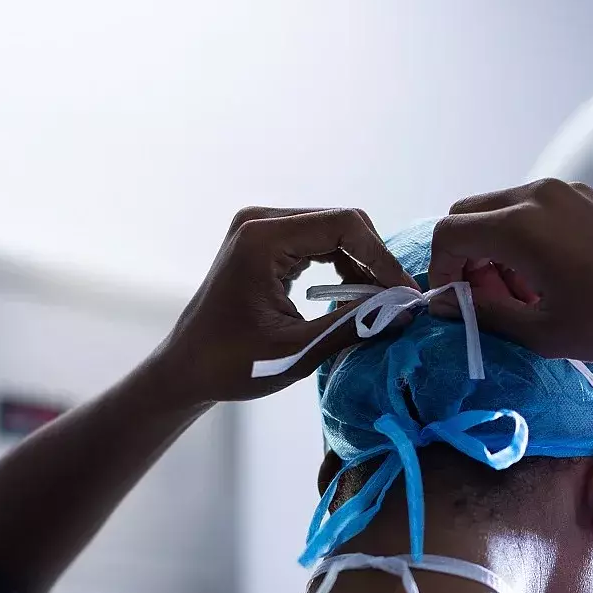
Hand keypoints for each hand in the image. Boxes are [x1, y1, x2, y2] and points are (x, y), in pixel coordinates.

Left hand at [153, 207, 417, 402]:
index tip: (405, 292)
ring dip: (360, 264)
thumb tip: (405, 311)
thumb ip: (353, 325)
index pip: (343, 225)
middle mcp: (261, 222)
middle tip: (398, 300)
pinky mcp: (264, 243)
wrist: (187, 370)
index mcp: (263, 239)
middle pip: (341, 222)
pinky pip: (317, 242)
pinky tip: (353, 296)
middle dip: (374, 259)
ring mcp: (260, 230)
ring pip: (333, 231)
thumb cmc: (232, 365)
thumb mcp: (298, 350)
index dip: (381, 257)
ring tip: (379, 302)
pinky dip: (341, 266)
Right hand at [424, 179, 592, 361]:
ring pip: (501, 211)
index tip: (455, 305)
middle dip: (466, 258)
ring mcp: (566, 190)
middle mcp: (537, 194)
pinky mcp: (588, 194)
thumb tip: (444, 305)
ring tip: (525, 297)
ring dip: (495, 250)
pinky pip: (535, 209)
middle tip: (490, 301)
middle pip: (469, 214)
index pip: (448, 235)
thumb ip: (483, 314)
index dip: (439, 273)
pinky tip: (554, 279)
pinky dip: (525, 239)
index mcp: (519, 225)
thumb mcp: (542, 332)